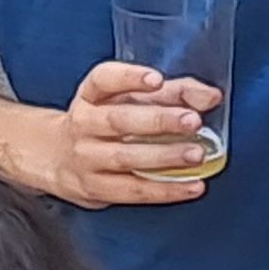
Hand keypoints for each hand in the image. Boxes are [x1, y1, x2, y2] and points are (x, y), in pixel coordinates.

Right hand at [37, 60, 223, 210]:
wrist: (57, 159)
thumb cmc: (104, 124)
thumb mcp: (129, 100)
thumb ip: (174, 93)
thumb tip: (210, 97)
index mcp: (90, 96)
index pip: (103, 80)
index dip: (129, 78)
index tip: (157, 80)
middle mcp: (84, 125)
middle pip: (118, 121)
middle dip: (158, 121)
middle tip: (192, 121)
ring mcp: (87, 159)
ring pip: (126, 158)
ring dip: (164, 157)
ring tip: (196, 154)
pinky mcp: (96, 188)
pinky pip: (133, 191)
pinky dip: (165, 190)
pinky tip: (191, 185)